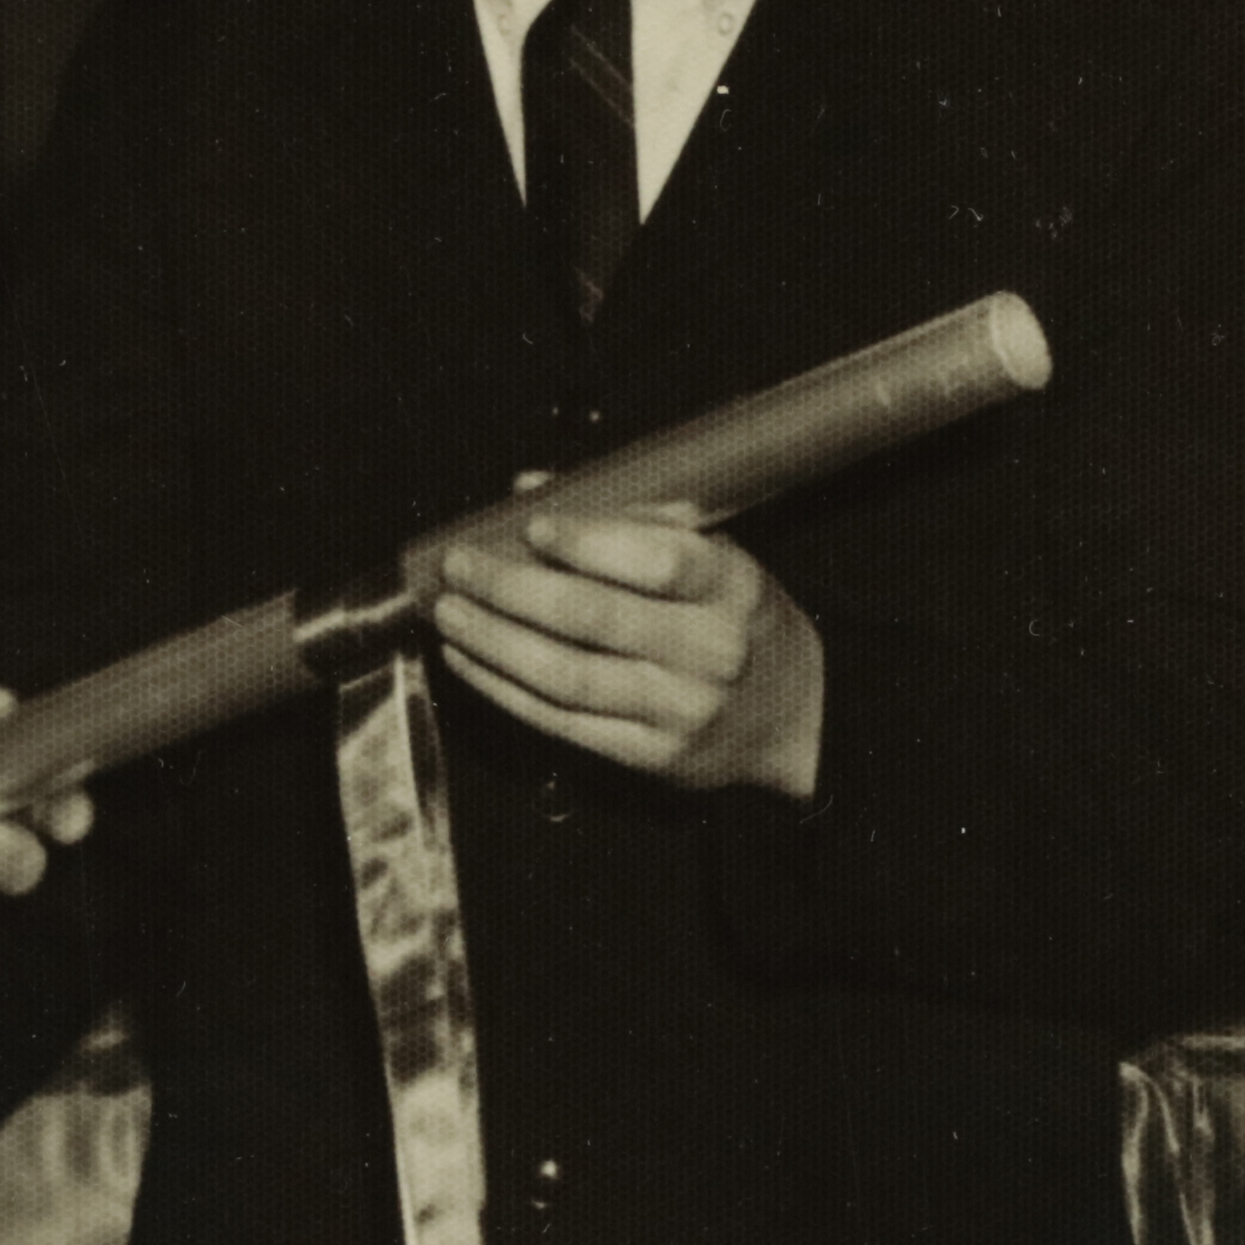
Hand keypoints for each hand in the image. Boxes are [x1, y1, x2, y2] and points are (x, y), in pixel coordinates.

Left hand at [433, 507, 823, 796]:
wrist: (795, 716)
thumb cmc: (738, 619)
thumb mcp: (714, 555)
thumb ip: (629, 519)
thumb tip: (530, 488)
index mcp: (732, 586)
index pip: (659, 561)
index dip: (589, 542)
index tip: (534, 526)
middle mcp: (709, 650)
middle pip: (596, 619)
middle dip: (513, 590)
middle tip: (461, 566)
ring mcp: (679, 710)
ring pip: (568, 676)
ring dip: (494, 642)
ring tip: (449, 613)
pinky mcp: (651, 755)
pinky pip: (563, 722)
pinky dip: (505, 690)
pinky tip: (470, 661)